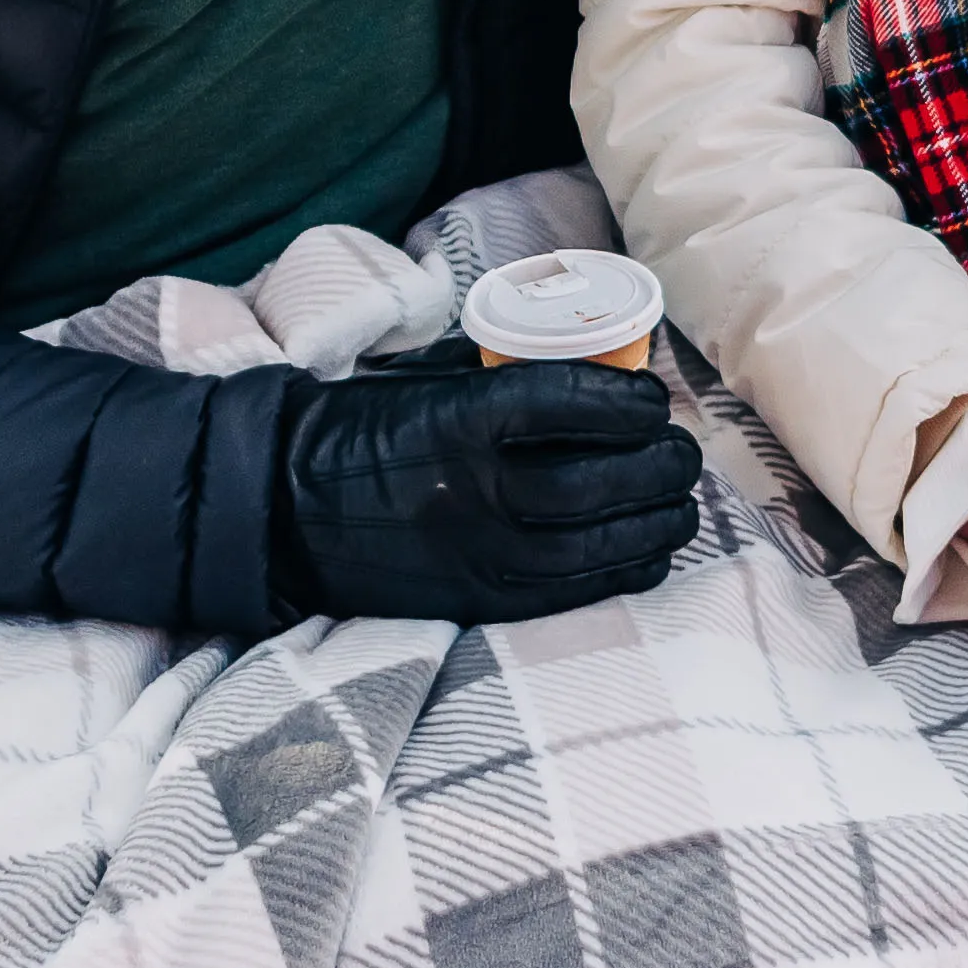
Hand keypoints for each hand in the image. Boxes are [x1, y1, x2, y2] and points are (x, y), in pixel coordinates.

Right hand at [272, 355, 703, 623]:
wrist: (286, 510)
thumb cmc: (364, 431)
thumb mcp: (426, 385)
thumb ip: (504, 382)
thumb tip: (596, 368)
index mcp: (454, 420)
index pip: (564, 401)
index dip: (625, 399)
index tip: (651, 396)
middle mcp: (470, 490)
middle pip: (593, 481)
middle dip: (657, 465)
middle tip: (680, 449)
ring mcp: (476, 553)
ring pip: (595, 542)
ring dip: (656, 520)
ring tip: (680, 500)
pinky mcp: (478, 600)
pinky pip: (574, 591)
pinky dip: (627, 569)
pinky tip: (653, 550)